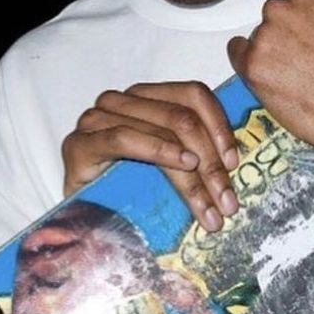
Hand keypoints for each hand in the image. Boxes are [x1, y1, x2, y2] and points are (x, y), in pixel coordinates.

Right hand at [62, 82, 239, 230]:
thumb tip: (234, 163)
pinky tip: (182, 166)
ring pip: (163, 127)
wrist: (80, 220)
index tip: (234, 163)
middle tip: (227, 200)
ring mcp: (98, 118)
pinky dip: (158, 150)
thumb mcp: (170, 165)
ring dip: (194, 171)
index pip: (194, 94)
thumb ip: (195, 150)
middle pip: (182, 115)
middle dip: (211, 160)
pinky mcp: (80, 143)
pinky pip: (125, 137)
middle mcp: (123, 99)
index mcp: (148, 96)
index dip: (219, 124)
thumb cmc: (128, 191)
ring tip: (210, 203)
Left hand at [228, 0, 313, 161]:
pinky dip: (252, 63)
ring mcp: (265, 39)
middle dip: (291, 33)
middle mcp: (281, 9)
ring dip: (274, 50)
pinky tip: (275, 78)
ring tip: (303, 75)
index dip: (312, 19)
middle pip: (277, 16)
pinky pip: (238, 55)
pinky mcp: (253, 68)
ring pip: (261, 36)